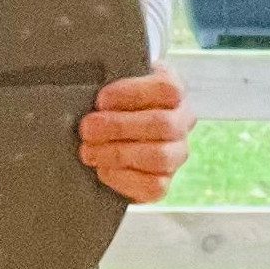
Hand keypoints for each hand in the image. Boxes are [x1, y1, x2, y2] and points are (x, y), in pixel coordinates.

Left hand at [76, 67, 193, 204]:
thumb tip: (89, 92)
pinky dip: (122, 178)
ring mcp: (176, 154)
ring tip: (89, 151)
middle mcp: (181, 121)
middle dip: (119, 127)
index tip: (101, 100)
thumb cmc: (109, 105)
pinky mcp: (164, 182)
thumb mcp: (110, 85)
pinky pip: (153, 186)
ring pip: (159, 157)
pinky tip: (102, 169)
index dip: (133, 93)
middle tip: (87, 128)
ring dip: (117, 154)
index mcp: (172, 90)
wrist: (106, 136)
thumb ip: (105, 82)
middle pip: (163, 125)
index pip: (166, 89)